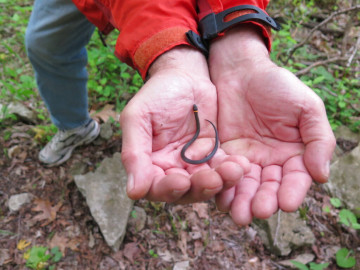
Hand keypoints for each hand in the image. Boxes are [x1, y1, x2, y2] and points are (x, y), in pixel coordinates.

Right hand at [120, 47, 249, 203]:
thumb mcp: (138, 117)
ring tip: (233, 171)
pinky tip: (241, 165)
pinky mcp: (213, 154)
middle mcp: (171, 168)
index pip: (155, 188)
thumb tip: (133, 192)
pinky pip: (223, 167)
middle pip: (185, 191)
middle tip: (213, 179)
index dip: (167, 190)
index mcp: (149, 162)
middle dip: (199, 188)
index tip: (180, 181)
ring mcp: (194, 162)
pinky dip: (232, 169)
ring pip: (207, 183)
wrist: (185, 75)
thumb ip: (134, 153)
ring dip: (220, 182)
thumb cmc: (157, 93)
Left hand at [208, 26, 335, 224]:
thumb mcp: (306, 107)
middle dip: (264, 201)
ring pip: (245, 186)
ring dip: (242, 202)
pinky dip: (222, 188)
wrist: (240, 71)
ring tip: (239, 215)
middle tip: (258, 212)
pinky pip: (223, 174)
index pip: (295, 178)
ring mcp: (246, 160)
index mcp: (294, 153)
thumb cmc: (277, 86)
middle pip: (268, 187)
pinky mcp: (223, 155)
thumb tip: (321, 176)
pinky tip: (220, 199)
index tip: (286, 204)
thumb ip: (318, 139)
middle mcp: (270, 162)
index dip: (292, 191)